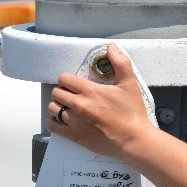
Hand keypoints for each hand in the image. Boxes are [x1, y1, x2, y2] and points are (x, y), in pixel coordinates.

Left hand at [46, 43, 153, 160]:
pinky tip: (61, 120)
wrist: (133, 139)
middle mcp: (79, 105)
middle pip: (56, 92)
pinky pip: (53, 126)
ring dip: (58, 105)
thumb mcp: (129, 84)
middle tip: (72, 94)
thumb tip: (111, 46)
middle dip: (62, 91)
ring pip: (52, 108)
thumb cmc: (132, 111)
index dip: (68, 79)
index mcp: (90, 91)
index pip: (64, 79)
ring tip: (67, 107)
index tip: (74, 83)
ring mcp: (75, 122)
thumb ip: (120, 63)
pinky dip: (53, 121)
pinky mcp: (74, 136)